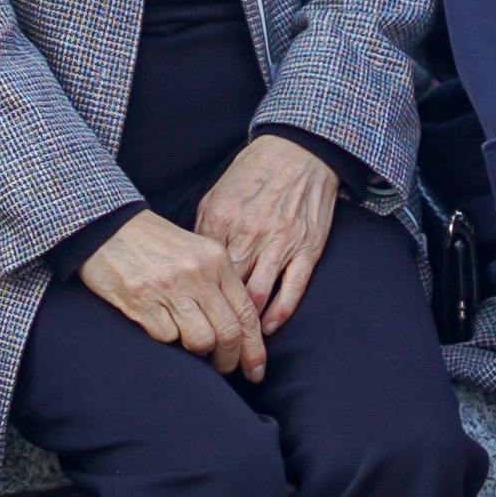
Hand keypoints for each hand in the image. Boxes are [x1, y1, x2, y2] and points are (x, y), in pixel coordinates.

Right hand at [77, 205, 268, 380]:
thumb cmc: (154, 242)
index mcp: (216, 261)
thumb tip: (239, 328)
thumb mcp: (196, 252)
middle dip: (229, 359)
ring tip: (188, 344)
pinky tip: (159, 323)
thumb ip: (219, 283)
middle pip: (228, 333)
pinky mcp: (140, 300)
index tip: (256, 370)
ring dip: (197, 351)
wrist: (107, 226)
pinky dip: (166, 337)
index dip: (254, 348)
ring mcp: (168, 288)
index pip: (247, 312)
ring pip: (200, 340)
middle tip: (223, 367)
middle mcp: (197, 274)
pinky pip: (166, 336)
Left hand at [191, 132, 341, 337]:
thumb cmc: (252, 176)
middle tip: (210, 343)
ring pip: (258, 295)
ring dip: (247, 324)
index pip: (201, 272)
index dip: (194, 299)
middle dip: (218, 319)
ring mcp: (280, 244)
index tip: (188, 318)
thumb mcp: (215, 198)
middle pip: (226, 290)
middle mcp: (248, 236)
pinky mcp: (307, 249)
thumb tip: (189, 266)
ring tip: (237, 342)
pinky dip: (279, 313)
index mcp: (220, 222)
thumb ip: (202, 232)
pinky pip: (292, 289)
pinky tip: (267, 328)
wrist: (297, 153)